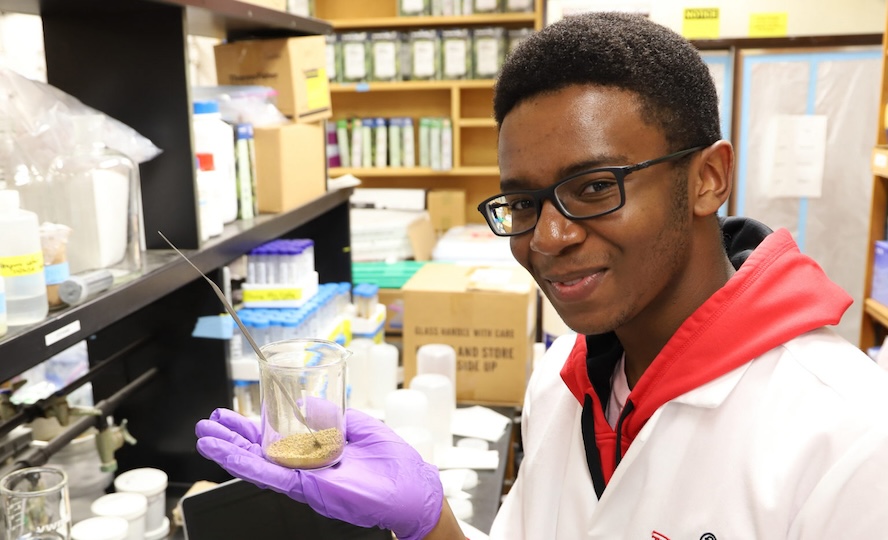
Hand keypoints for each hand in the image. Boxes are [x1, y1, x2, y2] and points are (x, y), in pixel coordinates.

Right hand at [195, 408, 443, 539]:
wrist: (412, 490)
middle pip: (260, 452)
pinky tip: (224, 453)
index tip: (232, 416)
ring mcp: (304, 479)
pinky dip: (244, 464)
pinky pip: (270, 475)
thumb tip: (306, 400)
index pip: (277, 440)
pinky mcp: (307, 488)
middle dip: (232, 438)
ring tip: (204, 437)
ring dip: (229, 450)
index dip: (253, 428)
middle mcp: (306, 468)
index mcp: (317, 453)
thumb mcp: (358, 427)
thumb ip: (330, 416)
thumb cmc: (393, 464)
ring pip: (258, 464)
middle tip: (207, 424)